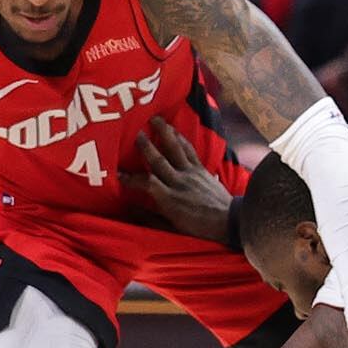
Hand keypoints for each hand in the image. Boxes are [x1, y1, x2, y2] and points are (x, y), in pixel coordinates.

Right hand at [122, 117, 234, 242]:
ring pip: (175, 150)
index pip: (146, 183)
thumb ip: (151, 218)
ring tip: (155, 118)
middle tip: (134, 131)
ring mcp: (192, 173)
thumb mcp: (173, 229)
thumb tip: (130, 210)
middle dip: (145, 146)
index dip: (131, 178)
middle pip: (159, 160)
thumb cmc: (200, 228)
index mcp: (170, 200)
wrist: (230, 222)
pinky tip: (174, 131)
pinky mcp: (202, 169)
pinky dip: (181, 139)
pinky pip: (190, 151)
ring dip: (165, 133)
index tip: (118, 173)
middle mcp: (179, 183)